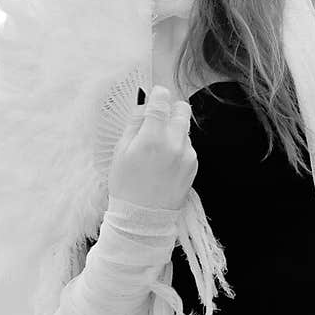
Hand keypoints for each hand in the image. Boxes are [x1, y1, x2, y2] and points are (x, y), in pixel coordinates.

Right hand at [108, 84, 197, 211]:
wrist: (143, 219)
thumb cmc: (126, 185)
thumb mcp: (121, 152)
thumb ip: (134, 124)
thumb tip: (144, 105)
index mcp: (153, 137)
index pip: (162, 100)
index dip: (157, 95)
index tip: (154, 96)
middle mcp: (174, 142)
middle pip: (182, 109)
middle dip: (171, 110)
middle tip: (158, 121)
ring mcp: (187, 154)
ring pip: (185, 129)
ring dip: (174, 131)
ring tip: (158, 150)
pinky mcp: (194, 165)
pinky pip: (188, 146)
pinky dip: (179, 147)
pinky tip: (165, 163)